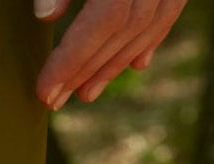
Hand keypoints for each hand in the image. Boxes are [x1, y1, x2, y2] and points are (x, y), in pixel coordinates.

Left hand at [33, 0, 189, 110]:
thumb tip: (45, 16)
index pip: (99, 25)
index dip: (70, 61)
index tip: (44, 92)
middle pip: (120, 34)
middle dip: (85, 72)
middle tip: (56, 101)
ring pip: (145, 28)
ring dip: (114, 66)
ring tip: (87, 94)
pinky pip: (169, 12)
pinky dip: (150, 40)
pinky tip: (136, 65)